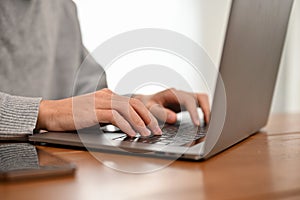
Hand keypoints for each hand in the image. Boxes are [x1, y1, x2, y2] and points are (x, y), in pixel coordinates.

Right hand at [36, 88, 161, 136]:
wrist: (51, 112)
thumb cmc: (73, 116)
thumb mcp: (95, 113)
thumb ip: (110, 115)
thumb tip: (127, 126)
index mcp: (108, 95)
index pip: (133, 102)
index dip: (146, 114)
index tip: (154, 125)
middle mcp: (106, 95)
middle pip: (134, 104)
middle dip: (148, 118)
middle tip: (157, 130)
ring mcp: (100, 101)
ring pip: (127, 109)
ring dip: (140, 122)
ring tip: (147, 134)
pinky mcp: (93, 110)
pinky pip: (114, 117)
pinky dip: (126, 125)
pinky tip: (131, 134)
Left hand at [133, 88, 209, 125]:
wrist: (145, 102)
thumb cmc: (146, 105)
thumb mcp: (149, 108)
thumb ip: (160, 113)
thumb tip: (174, 118)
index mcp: (172, 94)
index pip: (188, 101)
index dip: (194, 112)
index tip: (197, 124)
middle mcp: (181, 94)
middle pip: (201, 97)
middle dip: (206, 110)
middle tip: (208, 124)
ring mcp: (185, 98)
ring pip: (203, 100)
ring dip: (207, 111)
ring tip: (208, 125)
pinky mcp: (187, 104)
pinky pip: (200, 105)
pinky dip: (204, 113)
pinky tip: (204, 124)